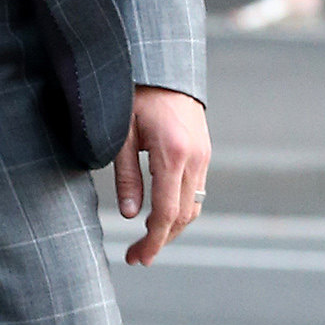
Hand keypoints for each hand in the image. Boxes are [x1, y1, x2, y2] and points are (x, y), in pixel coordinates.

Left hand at [113, 85, 209, 265]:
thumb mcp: (121, 135)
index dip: (153, 241)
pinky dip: (180, 209)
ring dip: (173, 228)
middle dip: (161, 240)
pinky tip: (160, 217)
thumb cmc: (134, 95)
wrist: (163, 67)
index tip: (137, 258)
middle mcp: (195, 158)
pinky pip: (196, 191)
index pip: (167, 212)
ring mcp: (204, 156)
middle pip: (184, 215)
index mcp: (172, 154)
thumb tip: (131, 216)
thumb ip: (126, 176)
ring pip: (194, 206)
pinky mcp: (204, 152)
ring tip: (146, 243)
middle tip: (136, 258)